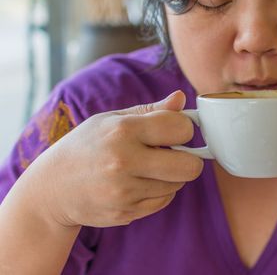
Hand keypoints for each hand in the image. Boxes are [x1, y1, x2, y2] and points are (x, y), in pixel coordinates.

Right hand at [22, 90, 202, 227]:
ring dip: (171, 175)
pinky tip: (139, 183)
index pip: (181, 128)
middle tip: (175, 153)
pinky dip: (159, 192)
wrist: (51, 188)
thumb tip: (182, 98)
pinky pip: (164, 201)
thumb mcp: (112, 119)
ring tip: (147, 167)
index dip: (184, 128)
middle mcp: (123, 162)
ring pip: (178, 184)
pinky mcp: (126, 213)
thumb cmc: (86, 146)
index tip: (175, 130)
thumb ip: (151, 110)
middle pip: (190, 166)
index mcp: (122, 131)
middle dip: (190, 158)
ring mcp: (124, 191)